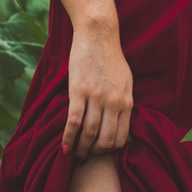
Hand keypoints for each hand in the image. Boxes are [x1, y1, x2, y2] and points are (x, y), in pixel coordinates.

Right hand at [64, 24, 133, 157]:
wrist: (98, 35)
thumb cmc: (111, 58)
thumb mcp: (126, 81)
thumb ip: (124, 102)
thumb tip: (122, 121)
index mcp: (127, 101)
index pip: (122, 136)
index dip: (111, 149)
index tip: (102, 152)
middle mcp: (113, 103)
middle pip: (106, 139)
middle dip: (96, 153)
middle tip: (87, 156)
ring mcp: (96, 97)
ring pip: (90, 134)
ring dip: (81, 149)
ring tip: (74, 154)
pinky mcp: (79, 91)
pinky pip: (74, 121)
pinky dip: (68, 137)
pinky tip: (64, 147)